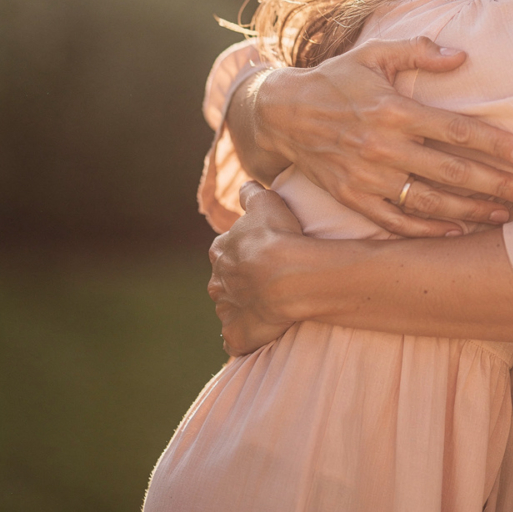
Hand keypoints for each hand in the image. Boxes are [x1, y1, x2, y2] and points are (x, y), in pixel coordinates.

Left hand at [209, 182, 304, 355]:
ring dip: (245, 306)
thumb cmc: (277, 235)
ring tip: (272, 302)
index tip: (263, 250)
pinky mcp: (236, 335)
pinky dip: (245, 334)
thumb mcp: (265, 201)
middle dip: (241, 280)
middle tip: (269, 277)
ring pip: (231, 308)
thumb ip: (251, 193)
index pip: (226, 250)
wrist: (286, 276)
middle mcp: (217, 282)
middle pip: (226, 280)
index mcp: (220, 251)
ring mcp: (226, 311)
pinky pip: (238, 337)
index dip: (244, 250)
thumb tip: (246, 184)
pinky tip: (261, 330)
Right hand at [250, 36, 512, 235]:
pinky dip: (428, 230)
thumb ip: (419, 51)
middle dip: (497, 186)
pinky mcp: (352, 199)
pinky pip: (396, 222)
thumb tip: (462, 55)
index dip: (495, 143)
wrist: (282, 114)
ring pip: (429, 202)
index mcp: (394, 110)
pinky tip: (458, 231)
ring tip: (506, 217)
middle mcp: (383, 147)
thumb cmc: (337, 78)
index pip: (456, 130)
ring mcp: (367, 177)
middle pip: (451, 172)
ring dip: (471, 212)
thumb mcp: (375, 53)